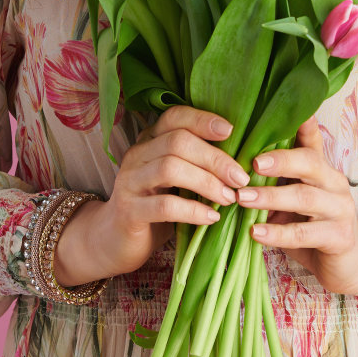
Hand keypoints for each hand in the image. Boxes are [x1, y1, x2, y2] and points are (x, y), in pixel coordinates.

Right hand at [54, 105, 251, 283]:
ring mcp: (130, 182)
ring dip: (206, 182)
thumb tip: (243, 157)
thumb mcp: (176, 179)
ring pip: (170, 168)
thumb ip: (197, 163)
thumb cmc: (156, 204)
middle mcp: (137, 155)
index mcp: (150, 140)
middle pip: (178, 142)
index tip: (231, 131)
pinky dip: (193, 210)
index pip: (175, 117)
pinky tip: (212, 217)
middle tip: (241, 178)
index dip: (203, 120)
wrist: (115, 239)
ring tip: (229, 197)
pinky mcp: (129, 211)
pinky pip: (164, 206)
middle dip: (214, 158)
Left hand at [238, 116, 357, 296]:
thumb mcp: (295, 201)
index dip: (302, 124)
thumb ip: (276, 184)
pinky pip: (303, 233)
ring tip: (243, 198)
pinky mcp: (340, 237)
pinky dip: (277, 233)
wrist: (351, 263)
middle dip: (280, 161)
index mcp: (322, 169)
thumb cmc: (313, 227)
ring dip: (271, 197)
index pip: (312, 141)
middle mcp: (334, 183)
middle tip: (252, 163)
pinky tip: (255, 232)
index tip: (286, 107)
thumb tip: (235, 169)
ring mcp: (340, 209)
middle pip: (309, 163)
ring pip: (304, 198)